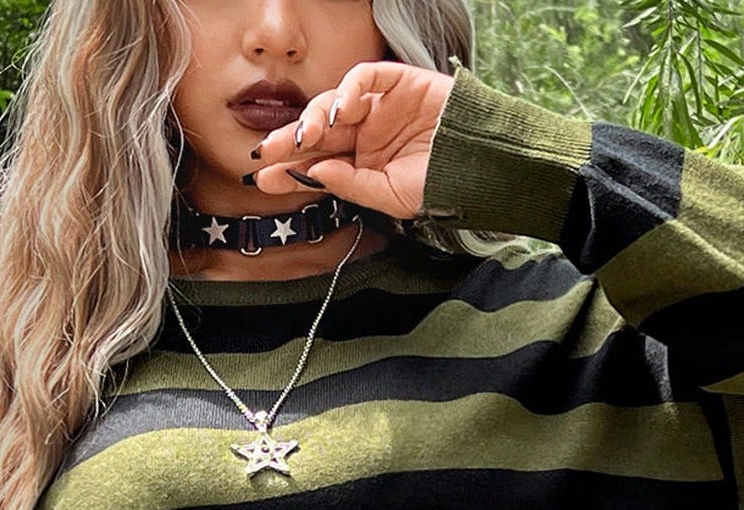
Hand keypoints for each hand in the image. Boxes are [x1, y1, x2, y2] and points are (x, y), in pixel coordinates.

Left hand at [245, 60, 455, 219]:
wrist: (480, 166)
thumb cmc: (440, 186)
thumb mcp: (390, 197)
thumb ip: (351, 185)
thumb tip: (313, 173)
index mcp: (361, 164)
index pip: (317, 163)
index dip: (289, 169)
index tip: (263, 178)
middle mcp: (365, 134)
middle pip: (318, 133)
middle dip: (290, 142)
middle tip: (266, 153)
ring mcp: (379, 107)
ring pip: (334, 104)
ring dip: (314, 118)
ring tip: (305, 137)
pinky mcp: (398, 82)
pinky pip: (365, 78)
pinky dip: (348, 89)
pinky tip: (341, 111)